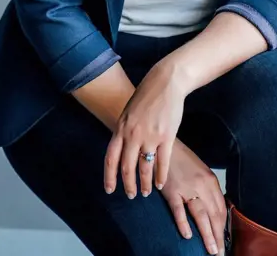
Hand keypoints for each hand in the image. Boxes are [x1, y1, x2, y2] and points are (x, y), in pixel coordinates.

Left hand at [104, 62, 184, 197]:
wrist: (165, 82)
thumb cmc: (147, 96)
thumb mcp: (129, 112)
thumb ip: (124, 130)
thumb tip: (121, 149)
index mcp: (121, 128)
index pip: (111, 158)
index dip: (109, 177)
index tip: (110, 190)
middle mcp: (133, 134)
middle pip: (127, 167)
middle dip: (128, 184)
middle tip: (131, 195)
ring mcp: (150, 136)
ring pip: (145, 167)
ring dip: (145, 183)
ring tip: (146, 192)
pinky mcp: (167, 136)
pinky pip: (162, 162)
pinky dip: (161, 175)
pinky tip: (161, 183)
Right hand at [160, 138, 226, 255]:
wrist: (165, 146)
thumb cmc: (182, 159)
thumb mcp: (199, 171)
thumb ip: (207, 189)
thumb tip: (213, 211)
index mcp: (210, 180)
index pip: (221, 209)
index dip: (223, 228)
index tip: (224, 242)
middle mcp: (202, 185)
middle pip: (214, 215)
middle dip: (218, 236)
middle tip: (219, 253)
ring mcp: (187, 188)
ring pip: (201, 215)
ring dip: (207, 235)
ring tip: (211, 250)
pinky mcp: (171, 190)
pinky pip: (179, 210)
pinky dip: (183, 223)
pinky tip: (188, 236)